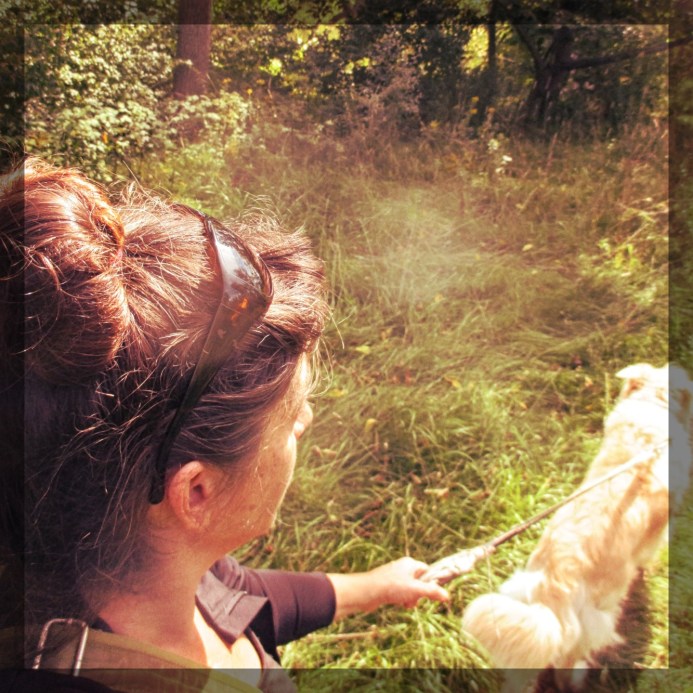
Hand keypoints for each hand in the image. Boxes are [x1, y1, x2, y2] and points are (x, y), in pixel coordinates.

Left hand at [326, 557, 449, 620]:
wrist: (366, 592)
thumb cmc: (391, 587)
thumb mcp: (415, 590)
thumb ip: (432, 592)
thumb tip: (447, 595)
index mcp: (410, 563)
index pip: (428, 571)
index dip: (432, 583)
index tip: (432, 594)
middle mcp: (403, 568)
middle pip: (420, 582)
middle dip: (420, 594)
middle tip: (415, 599)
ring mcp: (395, 576)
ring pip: (411, 589)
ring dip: (411, 598)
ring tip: (405, 603)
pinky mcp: (389, 586)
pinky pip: (402, 593)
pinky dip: (403, 599)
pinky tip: (399, 604)